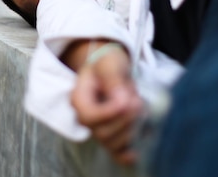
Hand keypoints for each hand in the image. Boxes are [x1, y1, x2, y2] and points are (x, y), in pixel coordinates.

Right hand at [70, 45, 143, 164]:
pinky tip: (135, 154)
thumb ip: (113, 78)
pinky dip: (125, 155)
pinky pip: (116, 152)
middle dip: (125, 119)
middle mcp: (86, 118)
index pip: (89, 116)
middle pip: (102, 132)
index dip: (108, 113)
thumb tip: (122, 99)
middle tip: (138, 101)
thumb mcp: (109, 63)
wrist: (111, 67)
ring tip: (139, 106)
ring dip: (131, 128)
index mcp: (79, 99)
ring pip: (112, 143)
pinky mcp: (112, 135)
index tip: (126, 101)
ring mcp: (99, 128)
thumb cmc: (107, 63)